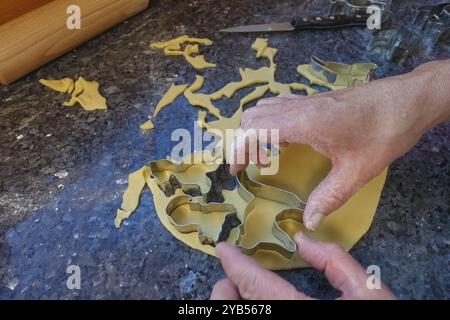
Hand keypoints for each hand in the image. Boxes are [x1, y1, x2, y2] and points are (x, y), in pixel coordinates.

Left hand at [210, 233, 395, 299]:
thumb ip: (334, 260)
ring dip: (237, 302)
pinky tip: (262, 305)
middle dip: (229, 287)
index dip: (236, 264)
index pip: (256, 285)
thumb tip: (303, 241)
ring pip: (237, 318)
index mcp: (296, 312)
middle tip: (238, 275)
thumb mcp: (367, 292)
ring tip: (247, 291)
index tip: (224, 248)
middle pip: (235, 307)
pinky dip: (251, 312)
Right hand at [230, 60, 449, 230]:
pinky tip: (286, 141)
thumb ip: (328, 197)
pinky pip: (279, 106)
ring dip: (256, 131)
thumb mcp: (356, 171)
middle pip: (252, 117)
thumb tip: (308, 221)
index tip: (237, 171)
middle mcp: (299, 107)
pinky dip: (271, 122)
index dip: (239, 151)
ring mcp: (306, 100)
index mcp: (303, 122)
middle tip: (250, 168)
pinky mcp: (315, 99)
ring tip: (268, 156)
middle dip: (243, 143)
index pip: (254, 130)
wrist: (408, 100)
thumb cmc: (385, 132)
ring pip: (263, 109)